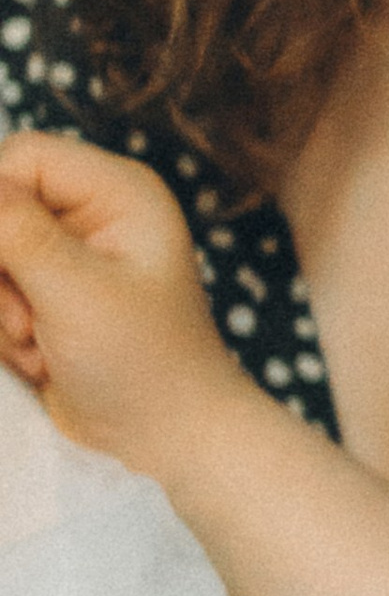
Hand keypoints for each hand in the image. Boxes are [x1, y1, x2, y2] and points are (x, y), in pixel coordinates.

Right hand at [0, 131, 243, 471]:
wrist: (166, 439)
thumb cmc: (142, 363)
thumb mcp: (74, 290)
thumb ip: (13, 233)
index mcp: (118, 192)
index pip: (20, 156)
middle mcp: (94, 213)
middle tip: (28, 322)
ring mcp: (69, 256)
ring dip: (0, 310)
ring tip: (41, 345)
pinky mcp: (50, 295)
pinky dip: (5, 331)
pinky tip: (43, 359)